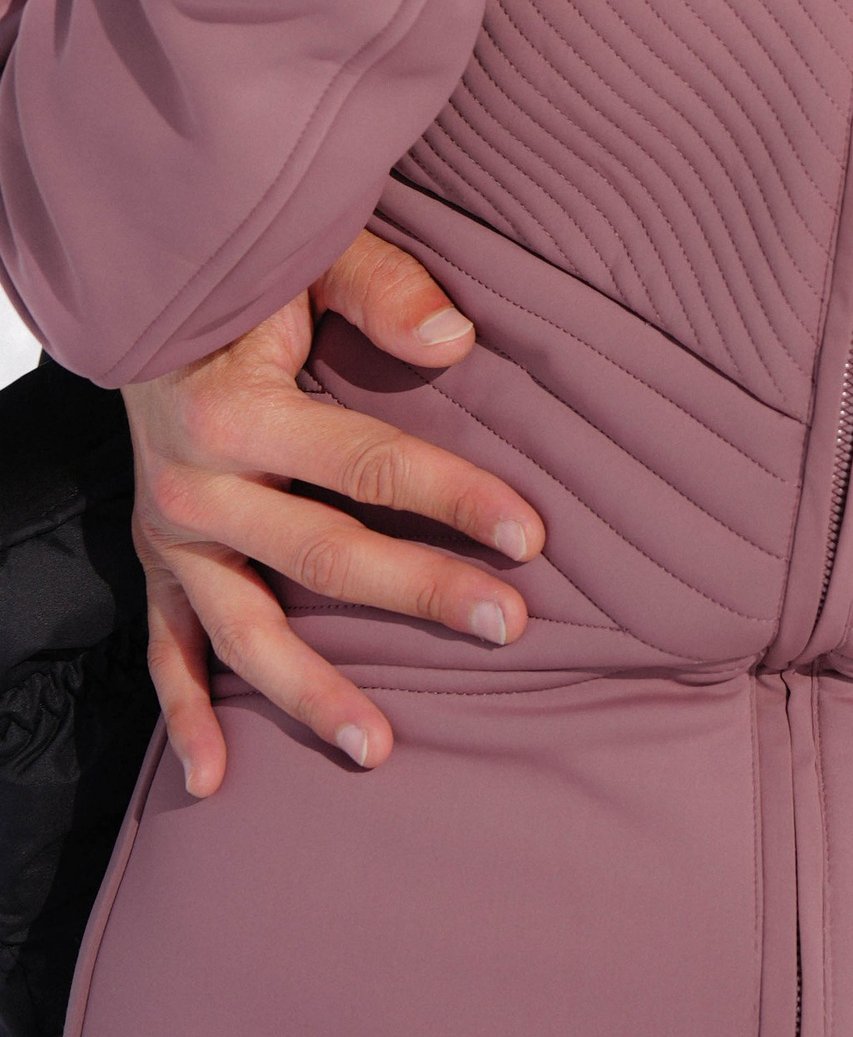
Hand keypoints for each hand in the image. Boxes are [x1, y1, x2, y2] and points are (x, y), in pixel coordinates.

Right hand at [127, 232, 546, 794]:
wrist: (139, 295)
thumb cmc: (248, 274)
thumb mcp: (312, 256)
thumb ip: (382, 289)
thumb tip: (456, 341)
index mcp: (241, 411)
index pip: (368, 466)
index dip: (454, 497)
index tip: (531, 534)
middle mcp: (199, 486)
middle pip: (325, 557)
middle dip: (422, 594)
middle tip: (509, 624)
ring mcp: (172, 535)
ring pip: (246, 633)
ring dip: (312, 693)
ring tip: (380, 746)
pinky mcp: (155, 561)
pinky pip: (166, 652)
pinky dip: (185, 718)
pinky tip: (214, 780)